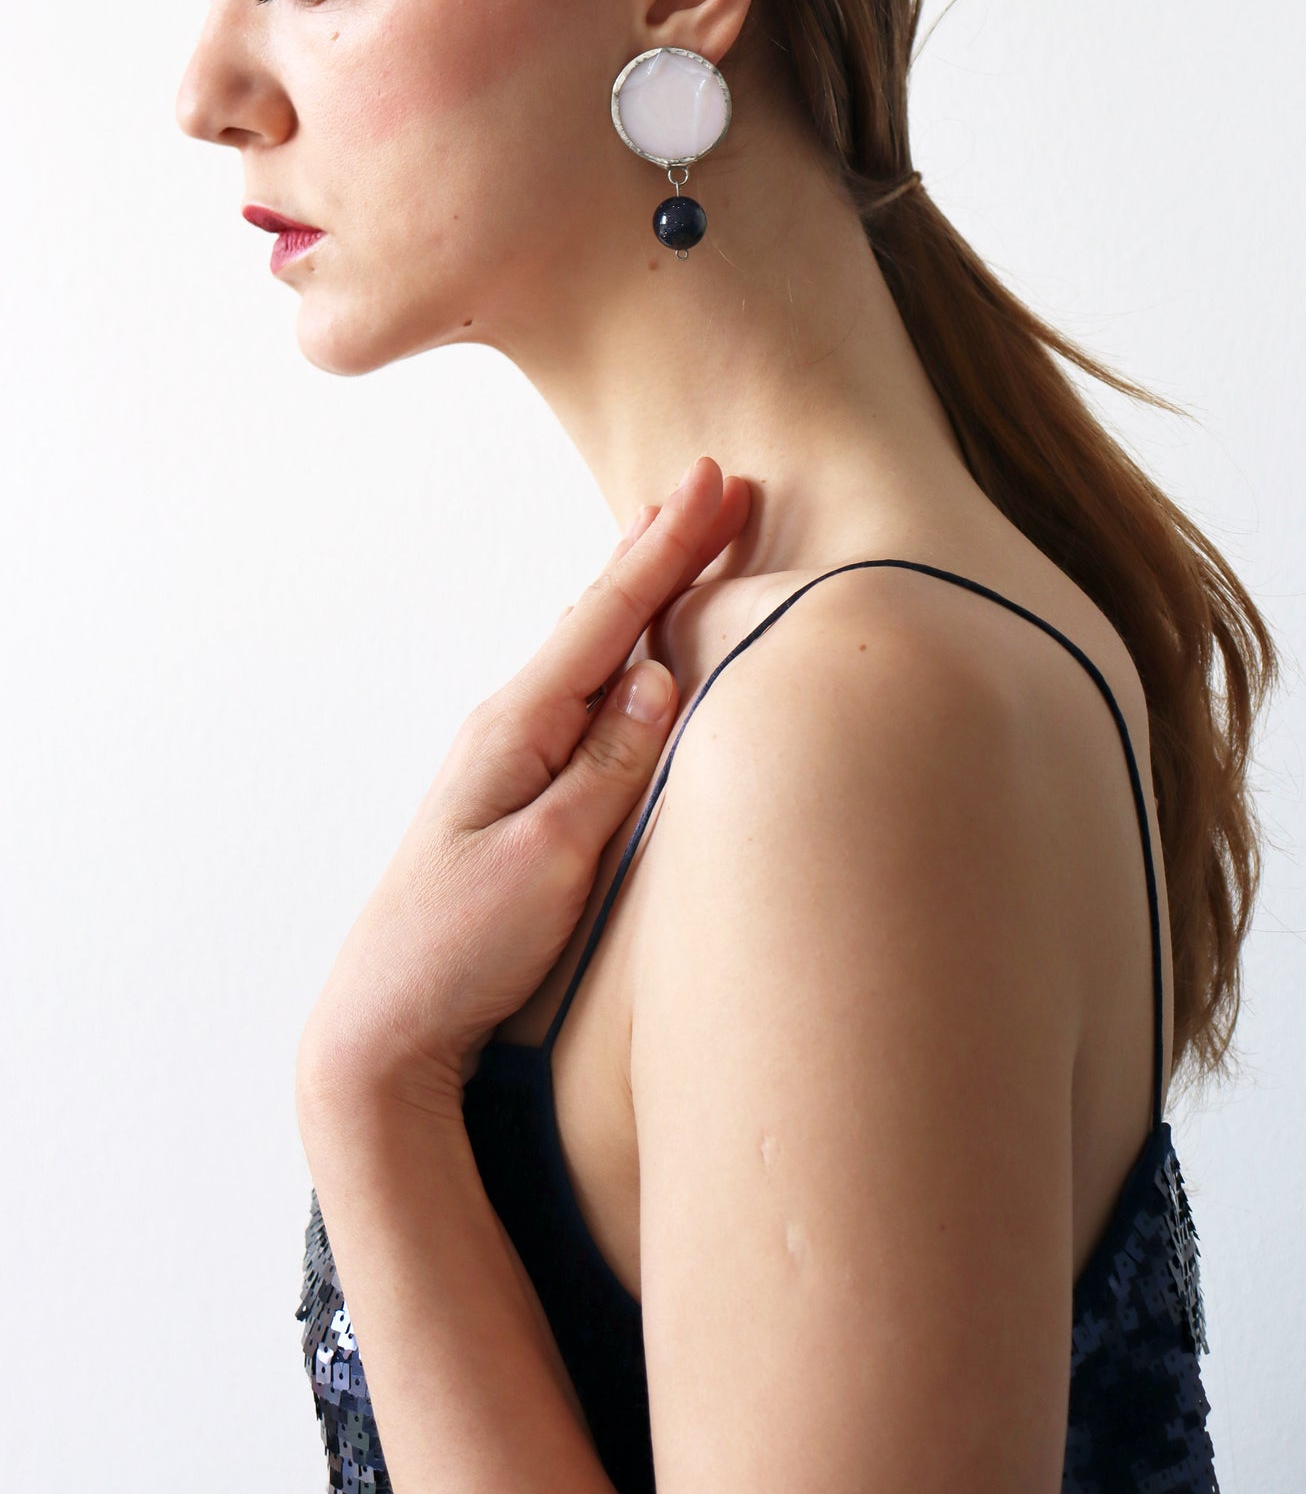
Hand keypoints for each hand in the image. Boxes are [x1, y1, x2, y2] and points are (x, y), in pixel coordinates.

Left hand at [295, 455, 751, 1121]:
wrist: (384, 1028)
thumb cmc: (459, 951)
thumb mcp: (548, 861)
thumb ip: (607, 768)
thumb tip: (657, 677)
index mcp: (518, 728)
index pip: (609, 616)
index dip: (668, 548)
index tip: (715, 483)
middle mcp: (511, 728)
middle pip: (601, 615)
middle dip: (662, 547)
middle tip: (715, 482)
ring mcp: (512, 761)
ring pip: (593, 651)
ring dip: (642, 590)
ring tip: (675, 535)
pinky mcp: (521, 798)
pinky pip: (585, 697)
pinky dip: (621, 651)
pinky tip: (632, 648)